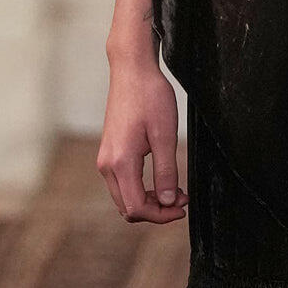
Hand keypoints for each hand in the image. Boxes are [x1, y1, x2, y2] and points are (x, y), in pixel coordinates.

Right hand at [97, 47, 185, 223]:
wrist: (132, 71)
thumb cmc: (151, 98)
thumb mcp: (165, 136)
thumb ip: (166, 172)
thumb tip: (168, 202)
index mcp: (120, 162)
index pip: (137, 207)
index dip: (161, 215)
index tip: (182, 207)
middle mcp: (107, 165)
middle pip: (128, 208)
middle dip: (156, 211)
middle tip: (182, 199)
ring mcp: (105, 159)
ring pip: (124, 198)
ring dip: (149, 201)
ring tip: (175, 190)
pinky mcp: (109, 153)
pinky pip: (122, 184)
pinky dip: (141, 189)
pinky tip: (161, 180)